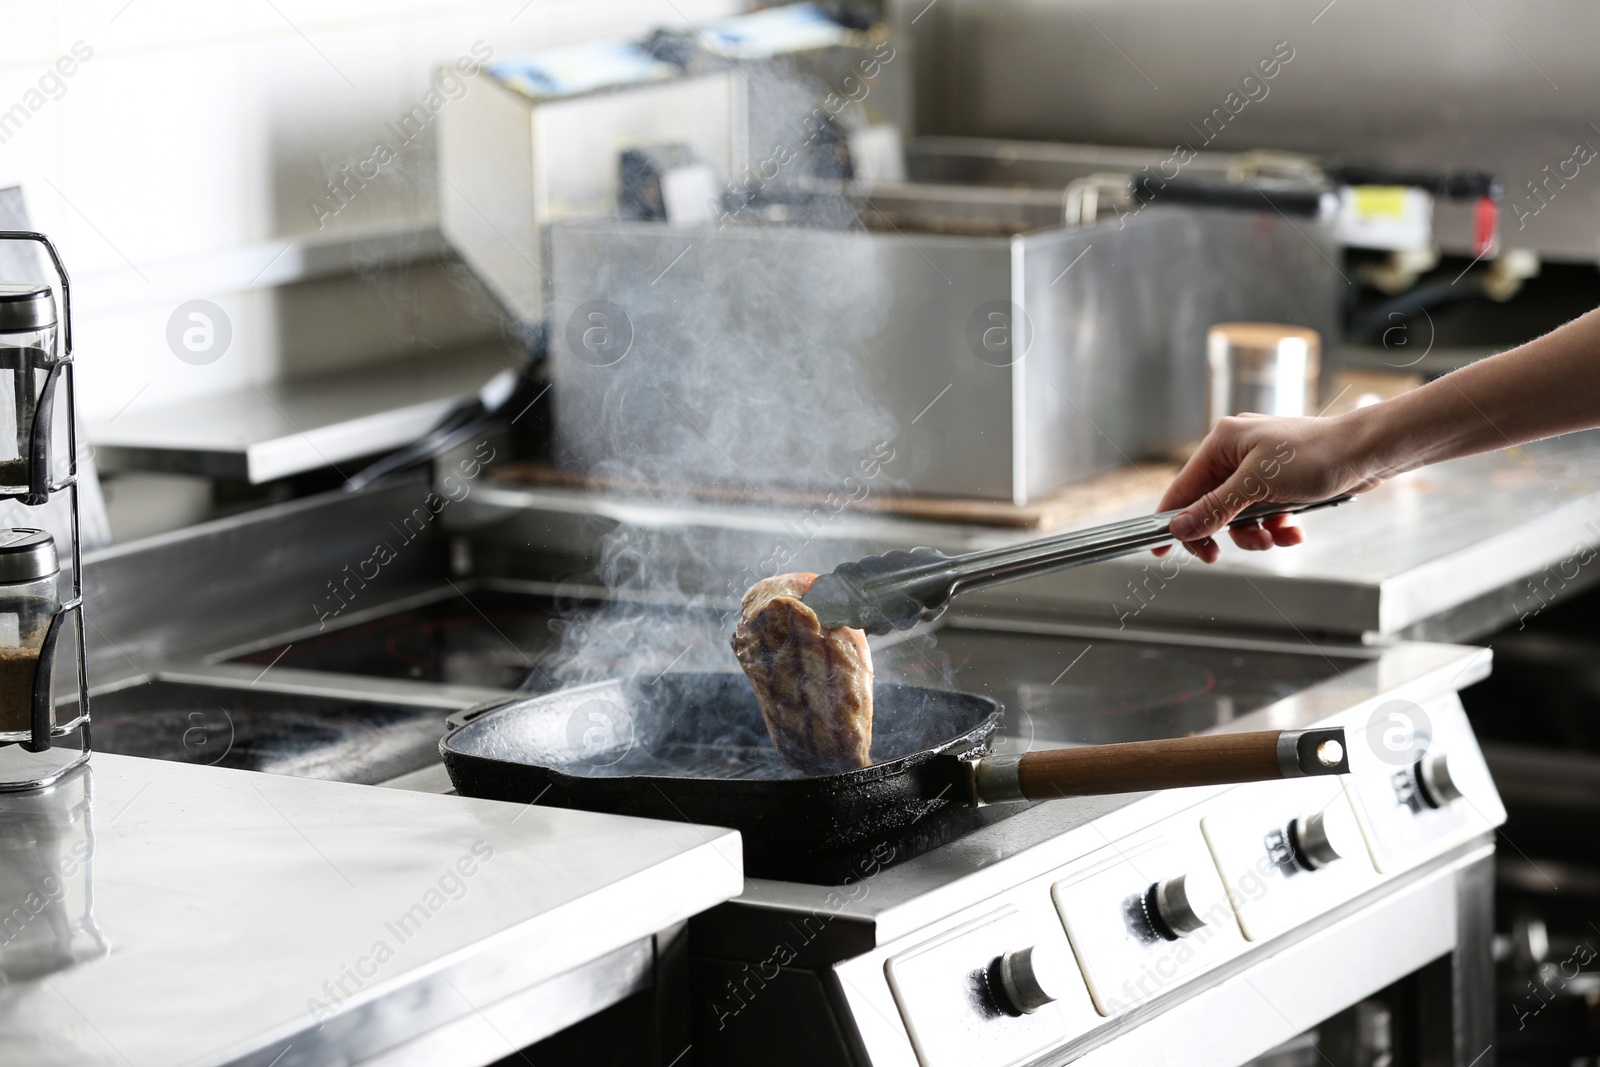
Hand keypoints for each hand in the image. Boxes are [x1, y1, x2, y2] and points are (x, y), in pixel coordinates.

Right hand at [1156, 412, 1384, 562]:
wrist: (1368, 452)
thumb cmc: (1317, 455)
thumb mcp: (1258, 486)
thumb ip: (1215, 508)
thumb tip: (1179, 527)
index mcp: (1223, 443)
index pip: (1183, 487)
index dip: (1171, 519)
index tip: (1159, 547)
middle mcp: (1237, 452)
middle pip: (1210, 506)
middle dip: (1223, 532)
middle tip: (1216, 556)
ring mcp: (1261, 468)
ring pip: (1240, 515)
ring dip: (1255, 534)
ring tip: (1275, 538)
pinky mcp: (1282, 482)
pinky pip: (1265, 513)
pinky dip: (1276, 527)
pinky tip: (1294, 531)